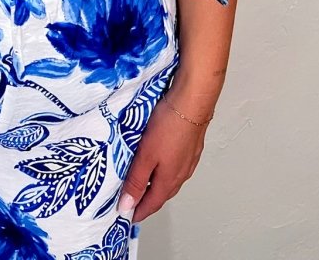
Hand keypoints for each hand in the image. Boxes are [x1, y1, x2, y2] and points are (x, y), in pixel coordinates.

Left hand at [117, 95, 209, 223]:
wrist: (191, 102)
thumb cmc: (167, 126)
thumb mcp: (145, 155)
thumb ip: (136, 180)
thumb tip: (127, 206)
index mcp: (169, 180)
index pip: (152, 203)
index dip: (139, 211)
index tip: (126, 216)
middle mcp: (181, 174)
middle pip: (162, 194)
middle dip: (147, 200)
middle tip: (132, 201)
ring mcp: (188, 161)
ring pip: (170, 180)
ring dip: (156, 186)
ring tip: (142, 184)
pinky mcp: (191, 148)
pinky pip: (175, 167)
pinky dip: (164, 172)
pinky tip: (159, 163)